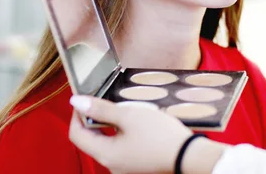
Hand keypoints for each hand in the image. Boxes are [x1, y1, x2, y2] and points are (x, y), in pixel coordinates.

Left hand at [68, 95, 191, 173]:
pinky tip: (136, 122)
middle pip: (91, 139)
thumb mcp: (129, 116)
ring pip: (108, 142)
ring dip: (111, 124)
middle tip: (106, 99)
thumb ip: (101, 109)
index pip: (77, 134)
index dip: (77, 114)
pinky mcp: (135, 165)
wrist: (188, 156)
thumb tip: (76, 101)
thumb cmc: (160, 136)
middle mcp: (111, 164)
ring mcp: (124, 167)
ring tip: (125, 108)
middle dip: (95, 118)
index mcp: (105, 154)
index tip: (85, 99)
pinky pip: (121, 147)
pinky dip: (123, 133)